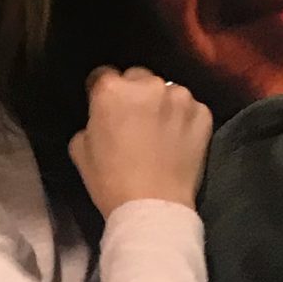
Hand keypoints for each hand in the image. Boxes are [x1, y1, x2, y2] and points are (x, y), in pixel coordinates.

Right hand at [69, 66, 211, 218]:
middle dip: (134, 93)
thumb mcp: (79, 149)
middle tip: (134, 119)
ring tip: (160, 131)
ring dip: (162, 104)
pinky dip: (184, 119)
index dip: (101, 91)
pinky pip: (190, 108)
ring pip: (166, 91)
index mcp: (112, 89)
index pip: (103, 75)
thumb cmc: (110, 180)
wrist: (153, 206)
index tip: (105, 107)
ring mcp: (180, 96)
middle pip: (137, 77)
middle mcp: (148, 83)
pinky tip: (178, 139)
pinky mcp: (203, 112)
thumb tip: (102, 117)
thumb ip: (90, 121)